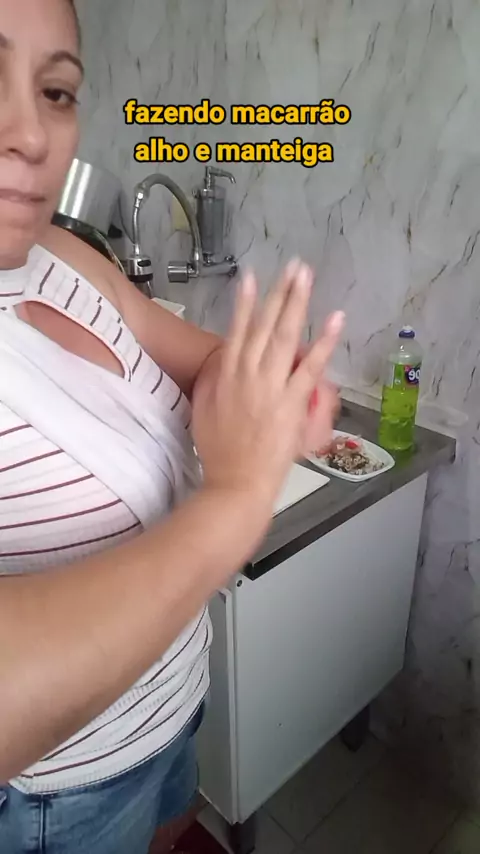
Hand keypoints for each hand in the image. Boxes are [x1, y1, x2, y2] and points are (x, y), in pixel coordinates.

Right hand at [192, 260, 343, 508]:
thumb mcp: (204, 411)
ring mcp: (270, 386)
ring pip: (285, 336)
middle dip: (279, 292)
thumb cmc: (218, 452)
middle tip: (293, 266)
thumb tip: (223, 362)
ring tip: (306, 277)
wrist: (235, 482)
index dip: (244, 302)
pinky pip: (311, 367)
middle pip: (264, 325)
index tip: (251, 275)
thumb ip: (213, 382)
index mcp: (225, 376)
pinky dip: (324, 342)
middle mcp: (247, 374)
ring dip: (296, 303)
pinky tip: (335, 320)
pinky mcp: (292, 403)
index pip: (237, 331)